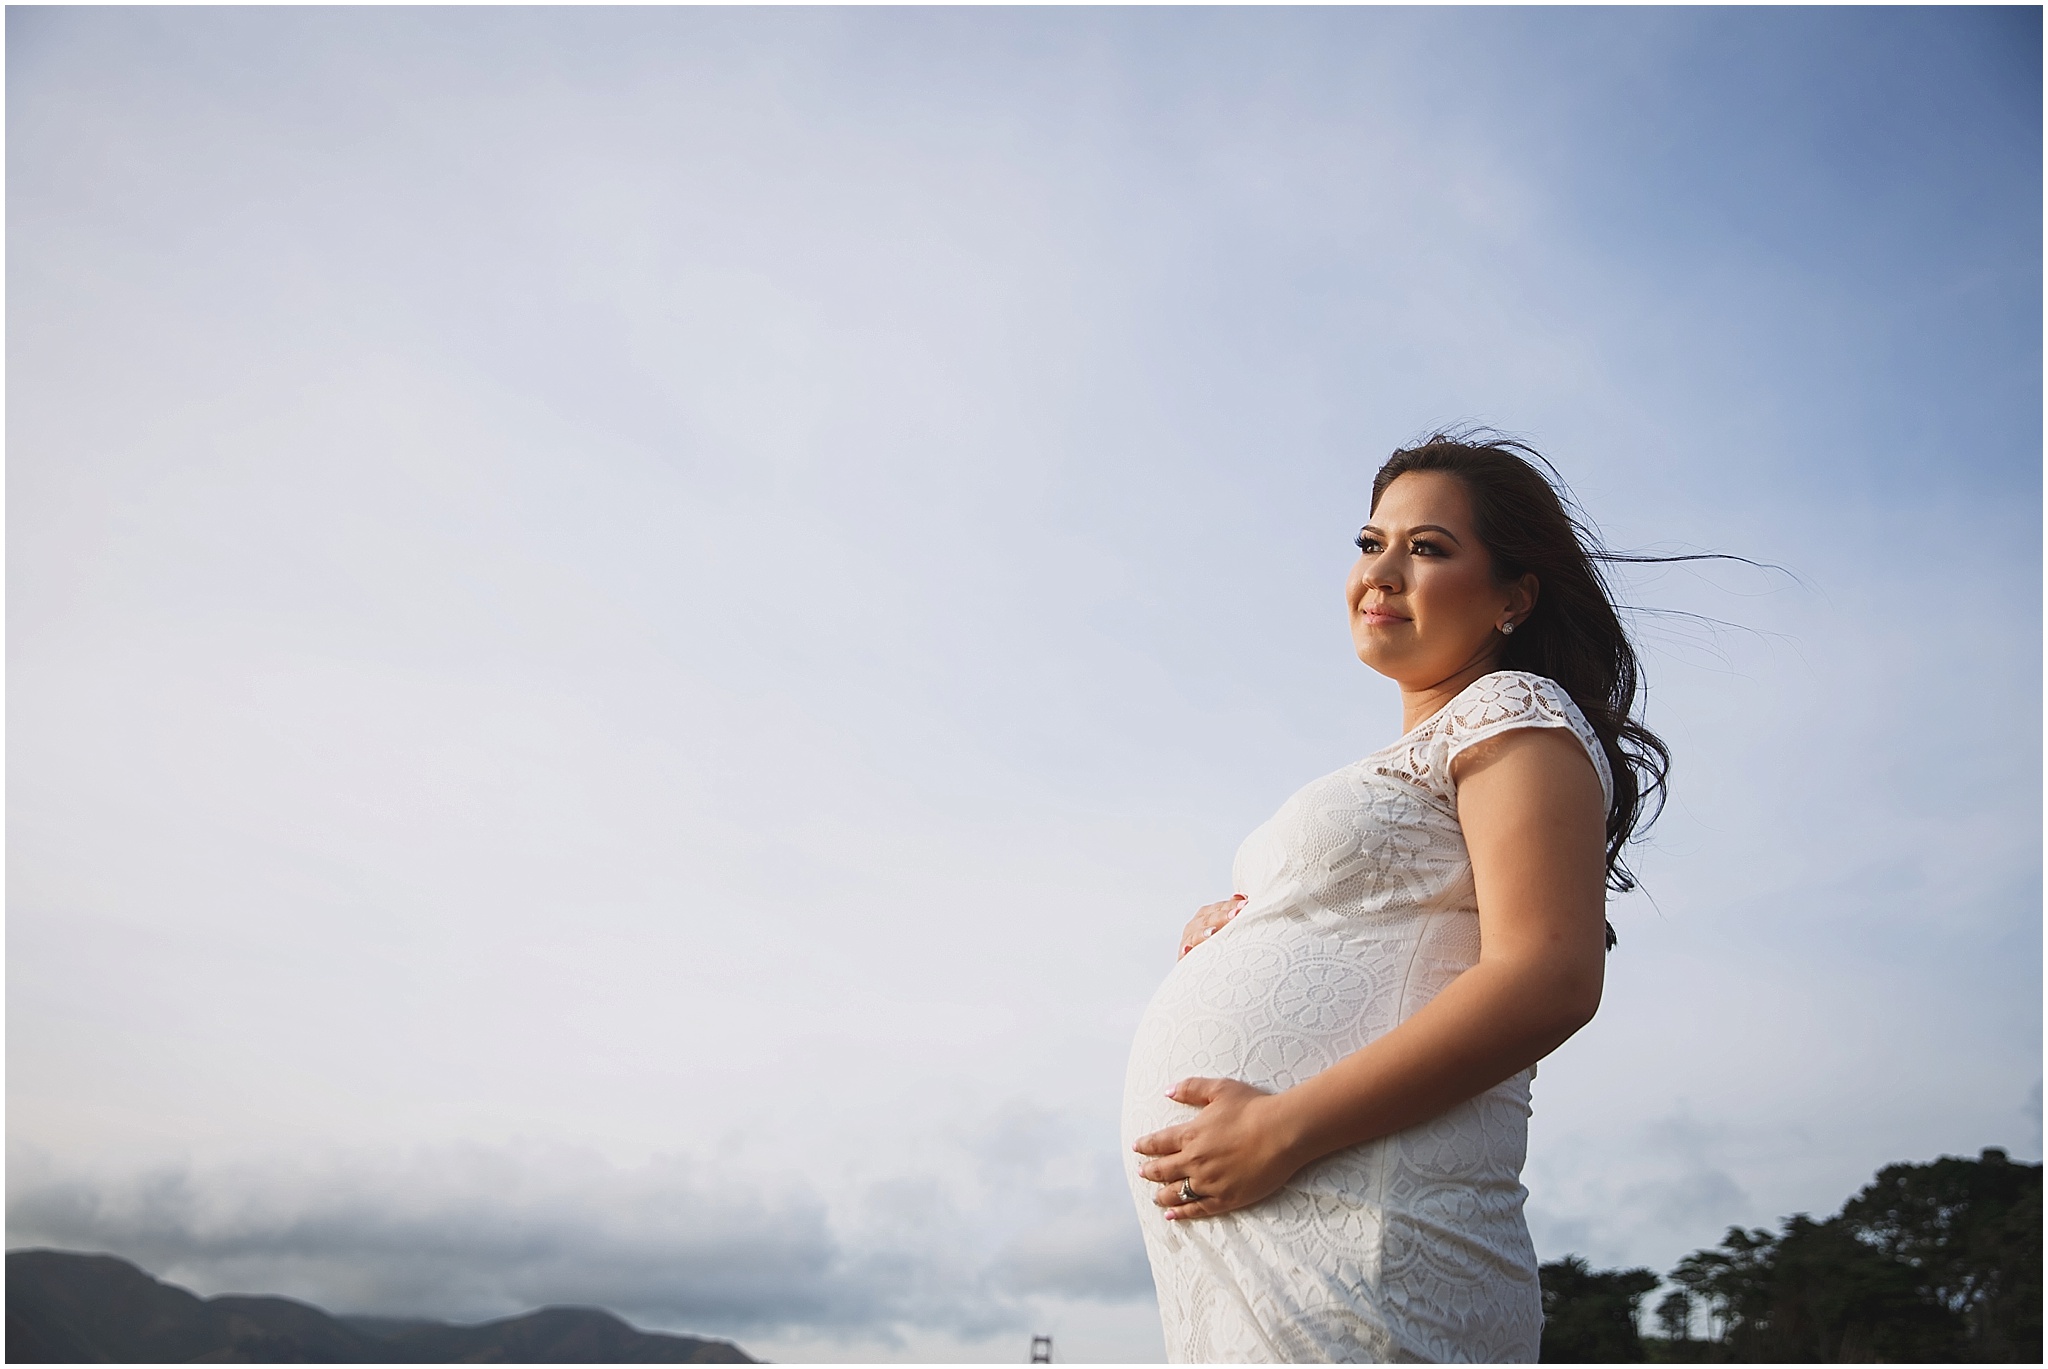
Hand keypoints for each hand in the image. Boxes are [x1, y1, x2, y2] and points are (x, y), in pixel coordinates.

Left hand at [1132, 1077, 1302, 1219]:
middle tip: (1141, 1172)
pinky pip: (1197, 1209)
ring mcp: (1209, 1182)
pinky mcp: (1225, 1198)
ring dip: (1162, 1195)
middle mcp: (1195, 1160)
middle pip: (1163, 1170)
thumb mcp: (1219, 1089)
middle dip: (1149, 1171)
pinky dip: (1182, 1213)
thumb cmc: (1253, 1108)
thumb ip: (1191, 1088)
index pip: (1159, 1142)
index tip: (1137, 1147)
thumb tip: (1167, 1091)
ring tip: (1155, 1197)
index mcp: (1191, 1134)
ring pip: (1176, 1193)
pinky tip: (1172, 1215)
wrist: (1282, 1133)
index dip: (1145, 1145)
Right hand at [1179, 894, 1245, 958]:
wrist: (1203, 968)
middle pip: (1208, 918)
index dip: (1231, 905)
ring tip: (1213, 931)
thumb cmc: (1219, 945)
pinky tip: (1187, 950)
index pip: (1219, 908)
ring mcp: (1188, 940)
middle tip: (1236, 915)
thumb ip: (1231, 911)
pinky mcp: (1183, 957)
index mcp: (1206, 915)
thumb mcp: (1226, 928)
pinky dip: (1185, 950)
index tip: (1246, 904)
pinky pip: (1183, 953)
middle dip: (1222, 916)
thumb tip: (1240, 896)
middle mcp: (1195, 925)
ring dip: (1203, 933)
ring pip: (1195, 934)